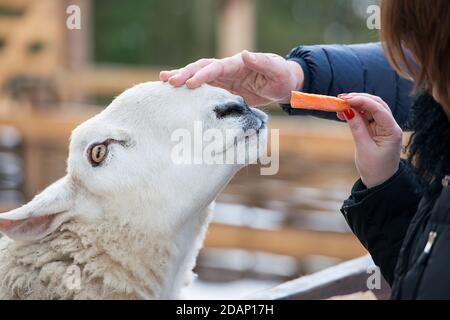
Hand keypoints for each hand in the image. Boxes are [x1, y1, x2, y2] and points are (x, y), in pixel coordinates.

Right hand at [159, 50, 303, 105]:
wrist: (283, 84)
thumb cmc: (281, 76)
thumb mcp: (276, 69)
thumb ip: (261, 62)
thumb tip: (244, 52)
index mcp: (237, 64)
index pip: (216, 67)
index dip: (203, 74)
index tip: (191, 83)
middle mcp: (227, 69)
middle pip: (201, 68)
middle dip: (185, 74)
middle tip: (168, 81)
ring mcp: (224, 78)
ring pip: (198, 76)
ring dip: (182, 78)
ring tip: (163, 81)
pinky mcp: (223, 88)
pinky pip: (204, 88)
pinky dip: (191, 89)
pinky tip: (178, 94)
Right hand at [337, 93, 402, 187]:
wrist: (381, 182)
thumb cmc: (374, 168)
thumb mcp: (363, 148)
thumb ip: (357, 127)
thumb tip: (347, 110)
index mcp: (392, 131)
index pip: (378, 109)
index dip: (362, 101)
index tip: (345, 99)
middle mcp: (390, 126)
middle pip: (376, 104)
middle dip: (359, 99)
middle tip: (340, 98)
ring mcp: (383, 127)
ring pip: (370, 109)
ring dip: (355, 105)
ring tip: (339, 106)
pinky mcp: (376, 130)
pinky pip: (366, 117)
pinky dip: (355, 114)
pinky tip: (343, 113)